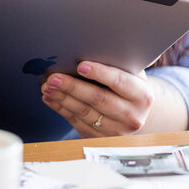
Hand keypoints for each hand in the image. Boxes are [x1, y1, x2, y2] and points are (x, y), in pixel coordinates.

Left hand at [40, 61, 154, 137]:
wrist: (133, 113)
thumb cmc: (127, 86)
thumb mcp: (130, 74)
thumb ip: (116, 65)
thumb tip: (87, 49)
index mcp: (142, 96)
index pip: (120, 82)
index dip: (100, 73)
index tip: (80, 66)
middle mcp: (132, 116)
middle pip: (98, 99)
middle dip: (73, 87)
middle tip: (54, 77)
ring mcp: (116, 131)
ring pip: (84, 113)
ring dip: (62, 98)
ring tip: (47, 86)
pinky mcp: (100, 139)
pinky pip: (76, 122)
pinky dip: (60, 109)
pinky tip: (50, 98)